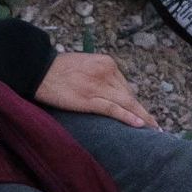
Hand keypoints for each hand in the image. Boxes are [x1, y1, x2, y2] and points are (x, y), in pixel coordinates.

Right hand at [33, 51, 153, 127]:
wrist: (38, 70)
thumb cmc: (58, 69)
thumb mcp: (85, 64)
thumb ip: (100, 74)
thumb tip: (111, 91)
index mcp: (107, 62)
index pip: (125, 85)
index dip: (134, 102)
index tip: (142, 113)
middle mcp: (106, 73)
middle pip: (129, 95)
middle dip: (142, 111)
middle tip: (154, 125)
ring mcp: (98, 86)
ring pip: (126, 103)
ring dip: (142, 117)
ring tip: (153, 129)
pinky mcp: (89, 99)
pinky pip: (113, 109)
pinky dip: (128, 117)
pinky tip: (140, 125)